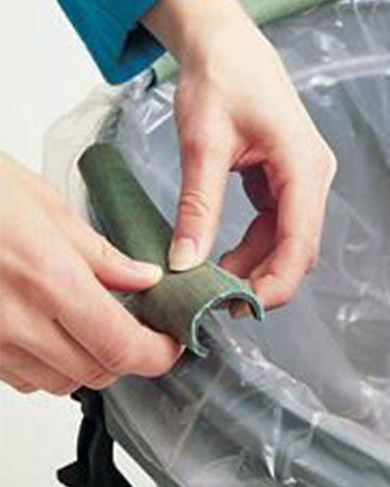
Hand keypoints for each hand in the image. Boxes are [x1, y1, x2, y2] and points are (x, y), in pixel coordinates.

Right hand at [0, 154, 179, 394]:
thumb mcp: (48, 207)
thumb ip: (101, 255)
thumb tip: (144, 279)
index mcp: (49, 281)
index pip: (121, 347)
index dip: (157, 354)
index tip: (172, 342)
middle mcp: (16, 322)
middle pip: (95, 373)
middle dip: (127, 357)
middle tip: (139, 327)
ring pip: (58, 383)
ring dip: (86, 362)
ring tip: (91, 324)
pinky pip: (21, 377)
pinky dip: (47, 364)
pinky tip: (49, 328)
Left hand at [143, 0, 335, 313]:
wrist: (226, 43)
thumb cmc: (221, 78)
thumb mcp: (202, 143)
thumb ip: (198, 205)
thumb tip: (186, 261)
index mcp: (303, 165)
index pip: (301, 241)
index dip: (277, 282)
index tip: (241, 308)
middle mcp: (314, 175)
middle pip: (299, 247)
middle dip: (264, 279)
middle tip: (217, 303)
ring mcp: (303, 178)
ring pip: (287, 241)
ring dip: (255, 266)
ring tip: (211, 282)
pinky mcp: (287, 180)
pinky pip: (276, 225)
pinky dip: (251, 247)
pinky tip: (221, 257)